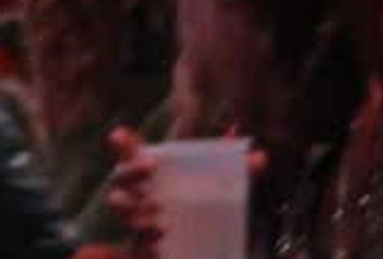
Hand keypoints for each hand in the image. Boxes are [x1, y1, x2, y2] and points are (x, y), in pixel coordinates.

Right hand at [101, 128, 266, 255]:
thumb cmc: (197, 208)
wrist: (191, 248)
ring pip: (121, 209)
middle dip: (131, 169)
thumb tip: (261, 157)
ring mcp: (135, 218)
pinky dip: (145, 244)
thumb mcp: (218, 187)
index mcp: (153, 173)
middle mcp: (138, 192)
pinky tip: (158, 246)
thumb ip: (237, 171)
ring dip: (136, 211)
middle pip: (121, 176)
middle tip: (150, 168)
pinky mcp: (140, 246)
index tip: (120, 134)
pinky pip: (134, 245)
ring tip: (158, 218)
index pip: (131, 152)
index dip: (123, 143)